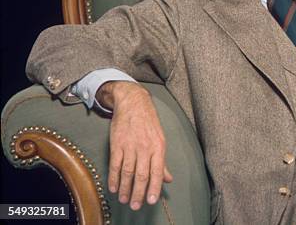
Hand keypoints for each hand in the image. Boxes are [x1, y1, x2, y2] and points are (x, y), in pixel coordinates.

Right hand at [98, 81, 172, 209]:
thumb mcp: (160, 139)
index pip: (157, 172)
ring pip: (127, 172)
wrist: (133, 103)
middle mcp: (145, 148)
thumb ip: (162, 162)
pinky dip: (114, 178)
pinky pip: (115, 164)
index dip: (154, 188)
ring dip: (125, 188)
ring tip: (124, 200)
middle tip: (135, 206)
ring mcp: (130, 146)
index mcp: (158, 147)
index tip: (151, 201)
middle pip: (141, 175)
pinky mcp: (117, 144)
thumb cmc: (148, 123)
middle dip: (138, 193)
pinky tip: (114, 187)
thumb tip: (168, 179)